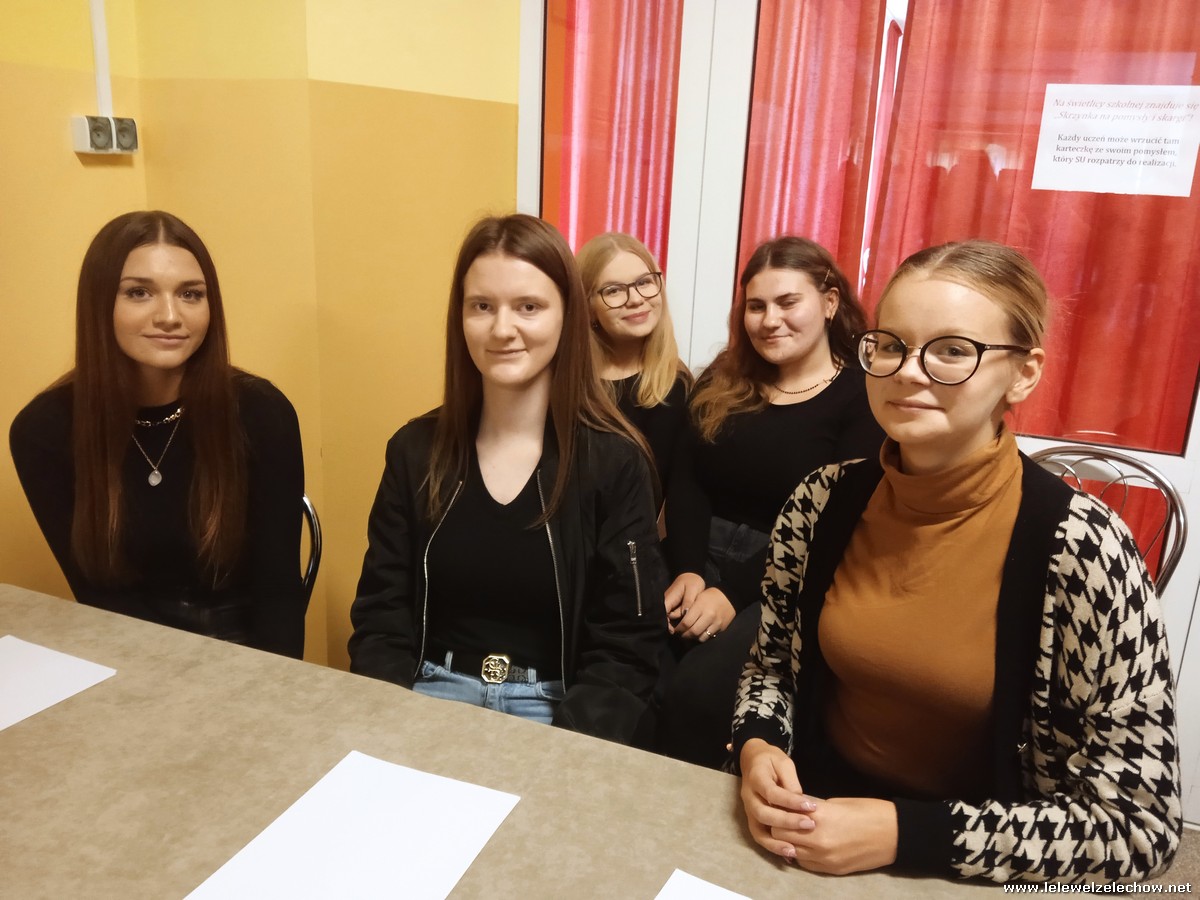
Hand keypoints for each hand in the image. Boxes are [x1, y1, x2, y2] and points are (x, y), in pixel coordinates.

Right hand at [664, 572, 704, 627]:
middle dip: (671, 625)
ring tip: (684, 630)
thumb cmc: (693, 581)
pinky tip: (684, 625)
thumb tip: (685, 614)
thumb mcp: (693, 589)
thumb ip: (688, 602)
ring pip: (669, 617)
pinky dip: (677, 621)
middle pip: (664, 617)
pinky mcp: (674, 606)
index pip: (663, 612)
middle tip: (680, 633)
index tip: (673, 631)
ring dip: (674, 624)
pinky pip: (673, 615)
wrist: (692, 575)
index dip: (666, 623)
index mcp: (669, 598)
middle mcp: (667, 602)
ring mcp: (670, 604)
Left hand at [674, 587, 734, 641]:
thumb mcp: (698, 597)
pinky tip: (699, 634)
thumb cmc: (711, 595)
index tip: (676, 629)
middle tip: (681, 634)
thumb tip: (679, 619)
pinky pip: (709, 637)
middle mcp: (709, 616)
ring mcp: (716, 623)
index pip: (686, 622)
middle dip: (684, 635)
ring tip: (689, 635)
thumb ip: (689, 608)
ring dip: (693, 638)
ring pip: (700, 637)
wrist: (730, 597)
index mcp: (701, 606)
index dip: (679, 628)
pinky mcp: (721, 629)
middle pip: (693, 632)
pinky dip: (702, 637)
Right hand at [739, 739, 815, 859]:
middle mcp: (748, 796)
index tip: (811, 806)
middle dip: (786, 822)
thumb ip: (791, 783)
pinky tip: (788, 853)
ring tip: (794, 851)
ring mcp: (748, 809)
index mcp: (756, 777)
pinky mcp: (752, 818)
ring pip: (757, 830)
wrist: (752, 760)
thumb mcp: (784, 763)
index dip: (791, 801)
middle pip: (763, 813)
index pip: (772, 792)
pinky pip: (759, 835)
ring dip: (775, 842)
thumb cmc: (771, 760)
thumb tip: (801, 804)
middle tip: (810, 825)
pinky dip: (772, 847)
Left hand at [777, 797, 897, 874]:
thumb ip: (813, 808)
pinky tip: (807, 845)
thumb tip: (795, 807)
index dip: (778, 810)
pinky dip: (801, 854)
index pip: (782, 816)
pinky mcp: (832, 870)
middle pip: (780, 835)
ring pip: (790, 851)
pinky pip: (805, 864)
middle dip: (779, 826)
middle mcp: (818, 840)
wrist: (895, 835)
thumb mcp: (837, 802)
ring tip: (794, 832)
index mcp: (819, 817)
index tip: (778, 805)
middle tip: (782, 819)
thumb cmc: (869, 811)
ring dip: (789, 842)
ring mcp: (825, 858)